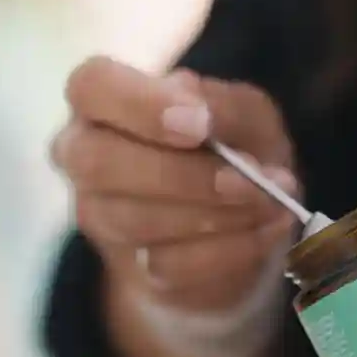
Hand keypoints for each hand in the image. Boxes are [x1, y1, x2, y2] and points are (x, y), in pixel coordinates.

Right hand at [51, 56, 297, 313]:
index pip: (92, 88)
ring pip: (136, 221)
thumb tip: (206, 118)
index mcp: (104, 100)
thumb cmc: (235, 145)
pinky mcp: (135, 267)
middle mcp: (85, 156)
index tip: (198, 124)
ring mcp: (102, 217)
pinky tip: (268, 230)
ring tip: (271, 202)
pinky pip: (171, 265)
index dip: (139, 106)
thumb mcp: (244, 112)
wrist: (247, 216)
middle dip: (184, 175)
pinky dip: (231, 249)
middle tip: (249, 178)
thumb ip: (225, 107)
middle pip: (100, 163)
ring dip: (215, 215)